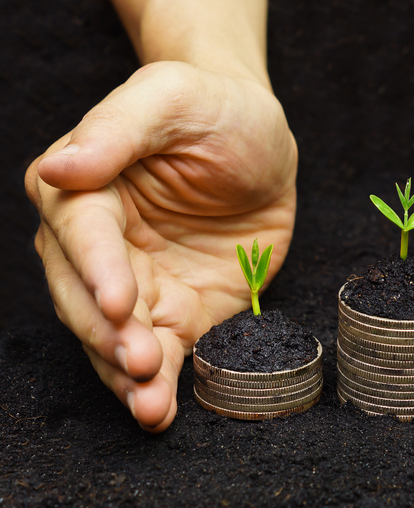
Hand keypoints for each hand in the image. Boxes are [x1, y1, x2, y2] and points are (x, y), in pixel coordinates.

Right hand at [25, 61, 296, 431]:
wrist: (261, 142)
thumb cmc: (214, 108)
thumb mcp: (174, 97)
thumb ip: (119, 130)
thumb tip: (59, 168)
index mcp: (85, 187)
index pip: (82, 234)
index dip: (97, 271)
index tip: (120, 303)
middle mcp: (99, 244)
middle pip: (86, 298)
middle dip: (110, 335)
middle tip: (140, 361)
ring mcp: (138, 283)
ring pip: (115, 338)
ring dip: (128, 375)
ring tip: (149, 405)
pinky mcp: (178, 310)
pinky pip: (162, 353)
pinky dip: (159, 384)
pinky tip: (160, 410)